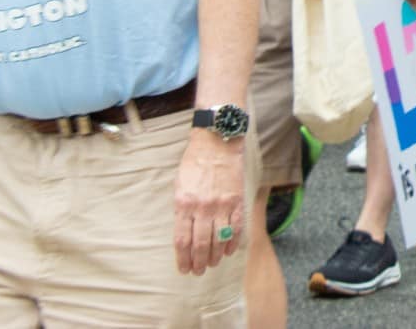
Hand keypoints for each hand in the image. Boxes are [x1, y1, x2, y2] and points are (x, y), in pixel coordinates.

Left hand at [173, 129, 246, 274]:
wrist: (217, 143)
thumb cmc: (194, 164)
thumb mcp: (179, 186)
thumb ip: (181, 209)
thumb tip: (184, 233)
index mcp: (183, 204)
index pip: (182, 240)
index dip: (183, 258)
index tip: (184, 269)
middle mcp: (202, 207)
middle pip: (200, 244)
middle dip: (198, 262)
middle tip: (198, 272)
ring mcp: (221, 205)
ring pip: (218, 240)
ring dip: (214, 256)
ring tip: (211, 264)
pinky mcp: (237, 201)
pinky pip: (236, 228)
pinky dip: (232, 243)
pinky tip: (228, 252)